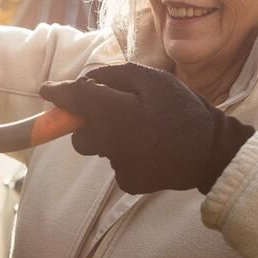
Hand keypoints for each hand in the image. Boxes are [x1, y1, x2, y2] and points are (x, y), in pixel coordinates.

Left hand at [40, 63, 253, 194]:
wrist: (211, 151)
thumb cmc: (182, 109)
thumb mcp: (153, 79)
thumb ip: (115, 75)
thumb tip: (86, 82)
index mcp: (116, 113)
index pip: (77, 100)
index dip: (59, 93)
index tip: (46, 90)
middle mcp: (111, 142)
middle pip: (80, 134)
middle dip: (87, 123)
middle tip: (111, 113)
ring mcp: (119, 165)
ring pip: (99, 149)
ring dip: (110, 137)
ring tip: (141, 130)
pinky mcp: (129, 182)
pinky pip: (116, 163)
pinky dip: (126, 154)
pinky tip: (149, 149)